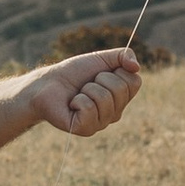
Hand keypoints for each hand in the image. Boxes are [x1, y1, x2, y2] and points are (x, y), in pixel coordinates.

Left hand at [22, 46, 142, 137]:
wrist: (48, 84)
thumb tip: (136, 67)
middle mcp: (115, 113)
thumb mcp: (101, 58)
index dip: (117, 71)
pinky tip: (71, 104)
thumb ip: (123, 56)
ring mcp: (101, 123)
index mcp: (122, 98)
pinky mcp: (85, 129)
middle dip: (100, 79)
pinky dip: (77, 100)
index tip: (102, 73)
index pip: (134, 82)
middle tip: (86, 84)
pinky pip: (88, 109)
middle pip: (121, 89)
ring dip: (87, 89)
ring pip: (104, 98)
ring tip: (78, 94)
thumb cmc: (75, 73)